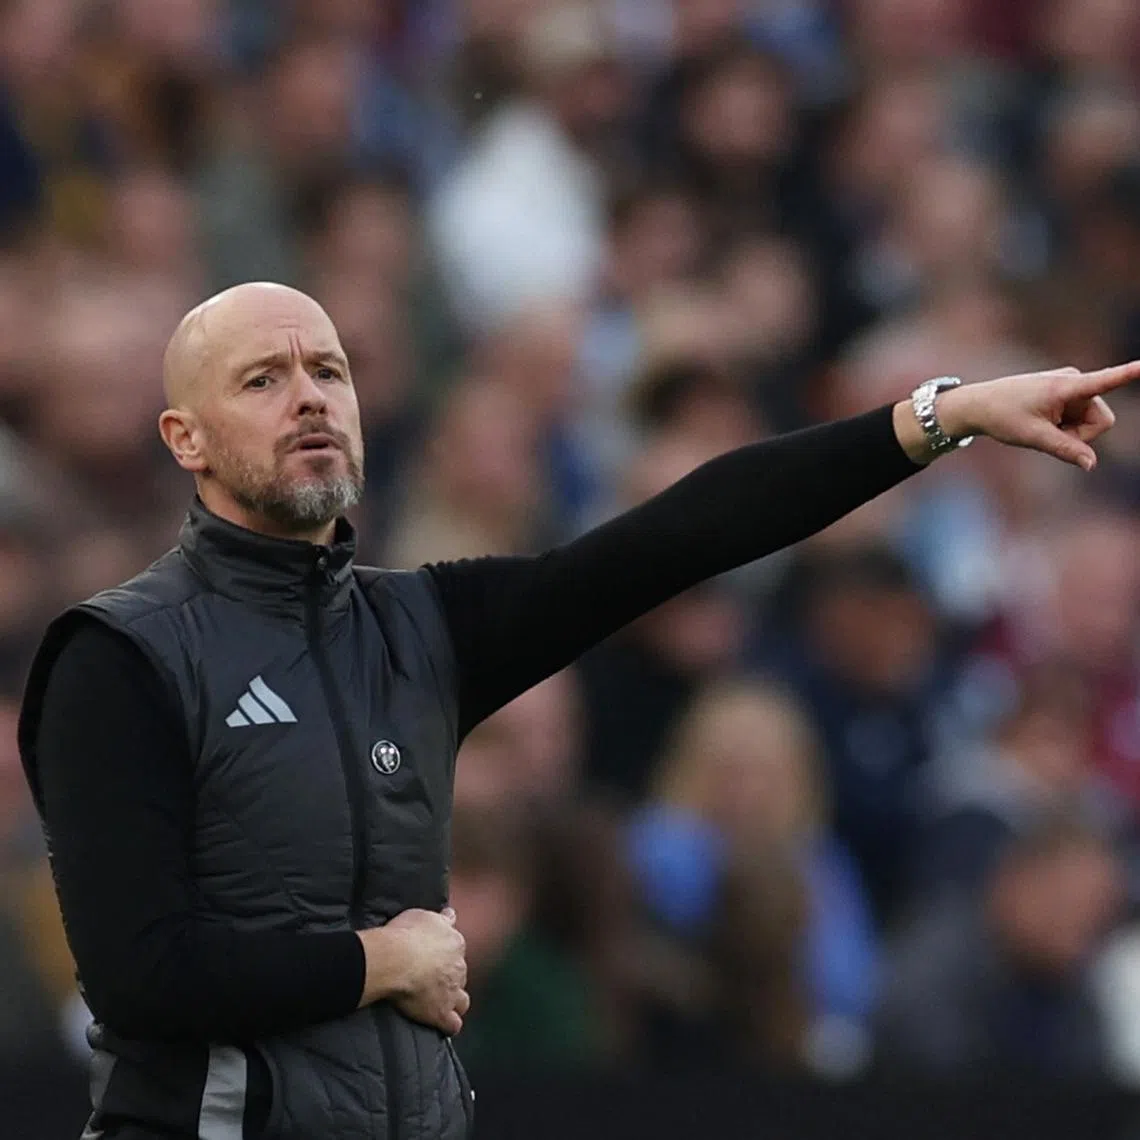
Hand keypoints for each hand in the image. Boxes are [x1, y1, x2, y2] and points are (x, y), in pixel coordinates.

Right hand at [357, 908, 469, 1035]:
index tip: (434, 958)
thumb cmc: (405, 934)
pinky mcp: (441, 1012)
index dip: (446, 956)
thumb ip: (441, 919)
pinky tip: (442, 1025)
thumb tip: (451, 914)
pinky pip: (452, 1024)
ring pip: (462, 1001)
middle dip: (450, 978)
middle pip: (460, 975)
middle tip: (432, 980)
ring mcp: (452, 992)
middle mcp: (458, 967)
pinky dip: (448, 1025)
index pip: (457, 951)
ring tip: (441, 1003)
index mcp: (455, 943)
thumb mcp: (425, 916)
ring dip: (454, 1002)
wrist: (395, 958)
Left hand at [895, 362, 1139, 469]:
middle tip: (1050, 435)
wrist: (980, 404)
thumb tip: (1092, 464)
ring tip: (1044, 427)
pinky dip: (1066, 427)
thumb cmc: (1003, 417)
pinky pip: (1081, 418)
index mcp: (1066, 386)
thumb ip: (1065, 450)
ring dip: (1072, 432)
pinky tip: (1045, 422)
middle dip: (1082, 435)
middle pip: (1102, 420)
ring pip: (1092, 422)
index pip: (1104, 381)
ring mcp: (1072, 386)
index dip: (1127, 374)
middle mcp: (1074, 380)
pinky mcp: (1069, 392)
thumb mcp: (1034, 437)